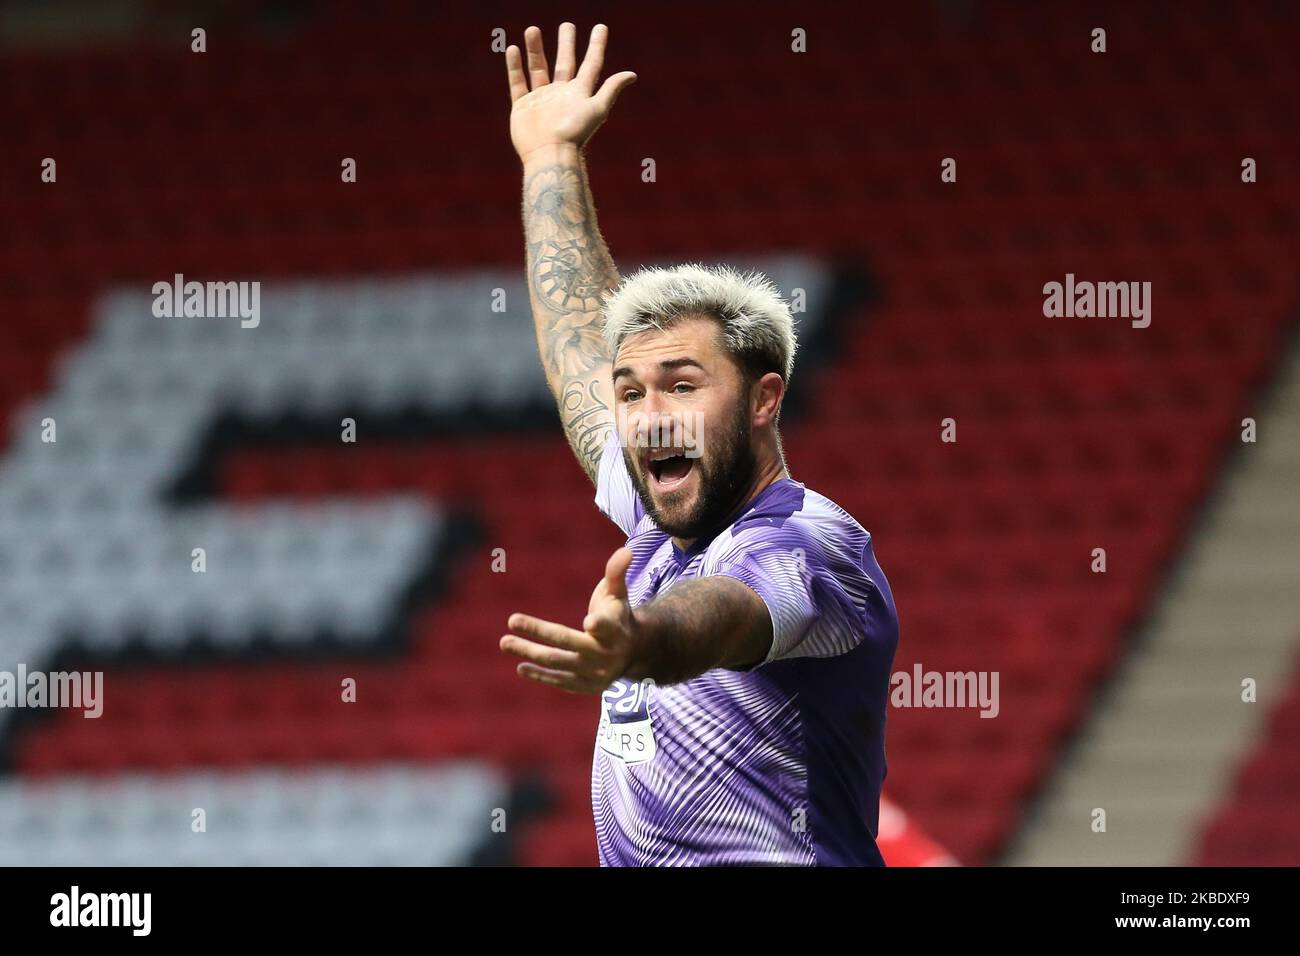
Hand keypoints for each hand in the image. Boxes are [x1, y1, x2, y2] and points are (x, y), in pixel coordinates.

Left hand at [500, 547, 637, 692]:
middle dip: (539, 632)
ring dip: (530, 653)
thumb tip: (626, 549)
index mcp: (615, 629)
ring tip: (505, 642)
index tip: (588, 622)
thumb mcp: (618, 593)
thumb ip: (617, 572)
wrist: (635, 651)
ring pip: (558, 662)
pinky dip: (540, 675)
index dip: (599, 626)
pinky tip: (521, 666)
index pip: (607, 627)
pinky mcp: (587, 686)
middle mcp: (605, 654)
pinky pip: (560, 681)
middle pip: (568, 642)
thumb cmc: (619, 615)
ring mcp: (596, 673)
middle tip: (510, 619)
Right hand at [505, 22, 636, 162]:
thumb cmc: (575, 132)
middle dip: (566, 44)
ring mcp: (541, 100)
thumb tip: (633, 74)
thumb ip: (611, 89)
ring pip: (538, 68)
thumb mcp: (597, 108)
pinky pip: (517, 83)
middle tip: (567, 25)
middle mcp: (561, 94)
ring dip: (536, 49)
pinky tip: (513, 49)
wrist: (549, 154)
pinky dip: (515, 67)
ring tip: (533, 28)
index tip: (600, 27)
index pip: (591, 64)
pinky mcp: (522, 107)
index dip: (597, 45)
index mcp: (579, 93)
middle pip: (564, 63)